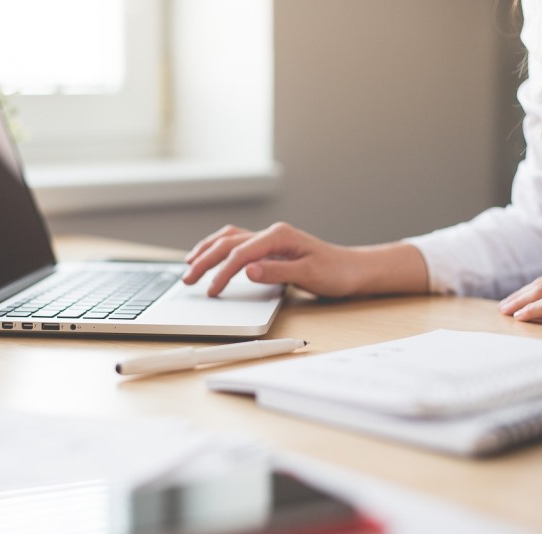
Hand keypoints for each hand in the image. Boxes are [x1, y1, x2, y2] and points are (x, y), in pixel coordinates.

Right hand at [182, 222, 428, 297]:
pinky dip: (219, 249)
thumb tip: (247, 271)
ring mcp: (270, 239)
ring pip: (229, 239)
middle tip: (187, 279)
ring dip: (207, 250)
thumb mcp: (310, 275)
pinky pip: (237, 243)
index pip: (241, 253)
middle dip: (204, 260)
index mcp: (279, 237)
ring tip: (189, 264)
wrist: (354, 270)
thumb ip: (277, 272)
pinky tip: (211, 256)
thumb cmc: (336, 273)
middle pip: (228, 243)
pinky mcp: (270, 248)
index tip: (211, 291)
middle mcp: (272, 234)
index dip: (222, 273)